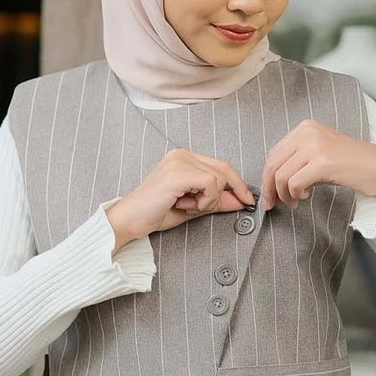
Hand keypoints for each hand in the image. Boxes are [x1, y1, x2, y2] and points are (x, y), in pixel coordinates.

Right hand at [106, 148, 255, 250]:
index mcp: (183, 158)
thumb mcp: (193, 207)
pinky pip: (210, 184)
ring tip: (188, 207)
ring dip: (209, 200)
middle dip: (228, 192)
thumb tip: (240, 200)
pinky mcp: (178, 173)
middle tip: (227, 207)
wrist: (129, 221)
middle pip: (223, 169)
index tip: (246, 199)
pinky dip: (205, 200)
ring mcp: (178, 162)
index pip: (219, 165)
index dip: (236, 183)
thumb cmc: (154, 213)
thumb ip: (216, 201)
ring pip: (218, 178)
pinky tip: (187, 206)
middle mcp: (181, 155)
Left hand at [260, 119, 375, 210]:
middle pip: (272, 164)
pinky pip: (294, 183)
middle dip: (269, 188)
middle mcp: (307, 133)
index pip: (274, 154)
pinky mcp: (322, 162)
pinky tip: (305, 197)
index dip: (267, 177)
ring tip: (293, 202)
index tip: (269, 195)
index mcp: (305, 128)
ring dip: (283, 195)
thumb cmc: (351, 165)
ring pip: (281, 176)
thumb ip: (296, 162)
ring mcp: (314, 146)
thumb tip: (273, 182)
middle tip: (272, 204)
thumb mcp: (319, 156)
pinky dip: (294, 195)